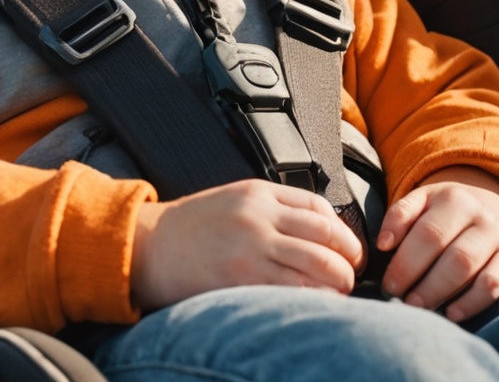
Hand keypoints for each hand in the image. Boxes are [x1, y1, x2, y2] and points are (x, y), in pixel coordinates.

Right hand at [131, 179, 363, 311]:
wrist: (148, 246)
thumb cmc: (190, 228)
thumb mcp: (233, 199)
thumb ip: (273, 208)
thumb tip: (318, 229)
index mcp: (258, 193)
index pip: (319, 207)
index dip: (343, 232)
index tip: (348, 250)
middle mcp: (258, 217)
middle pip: (327, 237)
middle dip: (349, 261)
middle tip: (350, 276)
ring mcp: (251, 249)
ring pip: (318, 264)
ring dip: (338, 283)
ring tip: (338, 294)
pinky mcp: (241, 279)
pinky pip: (293, 290)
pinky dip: (313, 299)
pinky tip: (316, 305)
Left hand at [377, 166, 498, 321]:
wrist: (497, 208)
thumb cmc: (447, 212)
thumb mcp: (423, 200)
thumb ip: (400, 215)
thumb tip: (383, 243)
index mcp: (454, 198)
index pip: (428, 233)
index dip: (406, 262)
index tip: (388, 284)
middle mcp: (481, 217)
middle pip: (452, 255)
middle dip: (422, 282)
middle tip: (400, 298)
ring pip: (472, 269)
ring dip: (441, 292)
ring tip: (418, 307)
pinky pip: (495, 285)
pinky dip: (473, 302)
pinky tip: (451, 313)